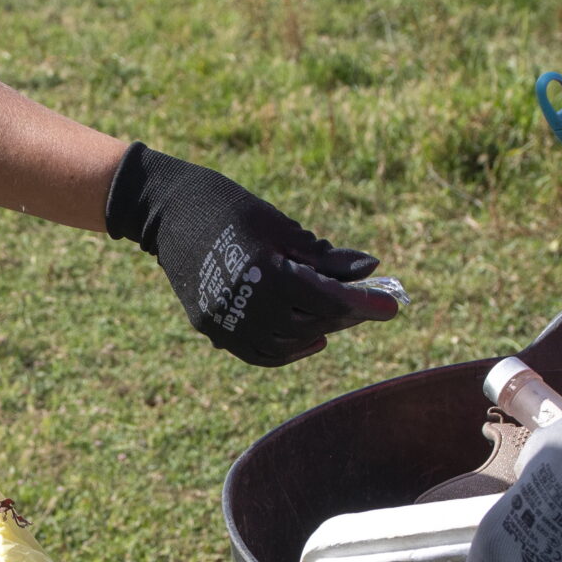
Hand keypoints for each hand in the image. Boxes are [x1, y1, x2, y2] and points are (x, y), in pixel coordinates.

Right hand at [104, 143, 398, 365]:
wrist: (169, 211)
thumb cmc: (233, 208)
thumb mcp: (282, 226)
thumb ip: (325, 256)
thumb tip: (371, 269)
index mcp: (265, 270)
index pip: (327, 299)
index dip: (364, 304)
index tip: (392, 307)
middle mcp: (244, 301)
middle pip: (311, 322)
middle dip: (346, 315)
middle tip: (369, 306)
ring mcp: (224, 320)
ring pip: (287, 342)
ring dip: (320, 332)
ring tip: (340, 316)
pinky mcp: (211, 327)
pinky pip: (259, 353)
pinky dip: (288, 349)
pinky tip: (311, 337)